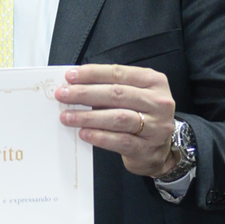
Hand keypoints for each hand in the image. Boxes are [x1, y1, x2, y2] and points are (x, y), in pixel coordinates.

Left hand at [55, 64, 176, 178]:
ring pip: (118, 118)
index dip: (92, 74)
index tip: (69, 76)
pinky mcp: (146, 148)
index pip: (119, 73)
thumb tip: (76, 86)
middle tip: (62, 95)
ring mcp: (155, 126)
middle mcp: (158, 102)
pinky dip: (100, 137)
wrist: (161, 150)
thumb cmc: (142, 117)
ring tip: (67, 116)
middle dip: (85, 93)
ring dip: (88, 116)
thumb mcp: (134, 96)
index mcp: (154, 82)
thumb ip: (112, 89)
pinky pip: (120, 141)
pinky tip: (83, 133)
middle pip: (117, 94)